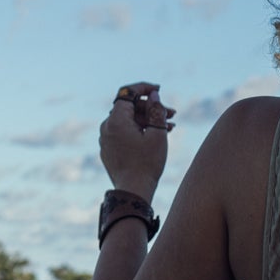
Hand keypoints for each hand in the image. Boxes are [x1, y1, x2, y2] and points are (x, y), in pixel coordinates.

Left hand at [99, 82, 172, 196]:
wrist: (133, 191)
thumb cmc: (147, 163)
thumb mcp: (157, 134)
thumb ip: (156, 111)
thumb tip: (153, 95)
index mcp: (116, 120)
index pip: (127, 93)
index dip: (144, 88)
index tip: (158, 89)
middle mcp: (106, 127)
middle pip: (130, 109)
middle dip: (151, 108)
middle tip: (172, 113)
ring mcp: (106, 140)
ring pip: (128, 122)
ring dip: (148, 121)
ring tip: (170, 126)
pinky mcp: (109, 151)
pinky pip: (123, 134)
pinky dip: (139, 132)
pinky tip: (155, 137)